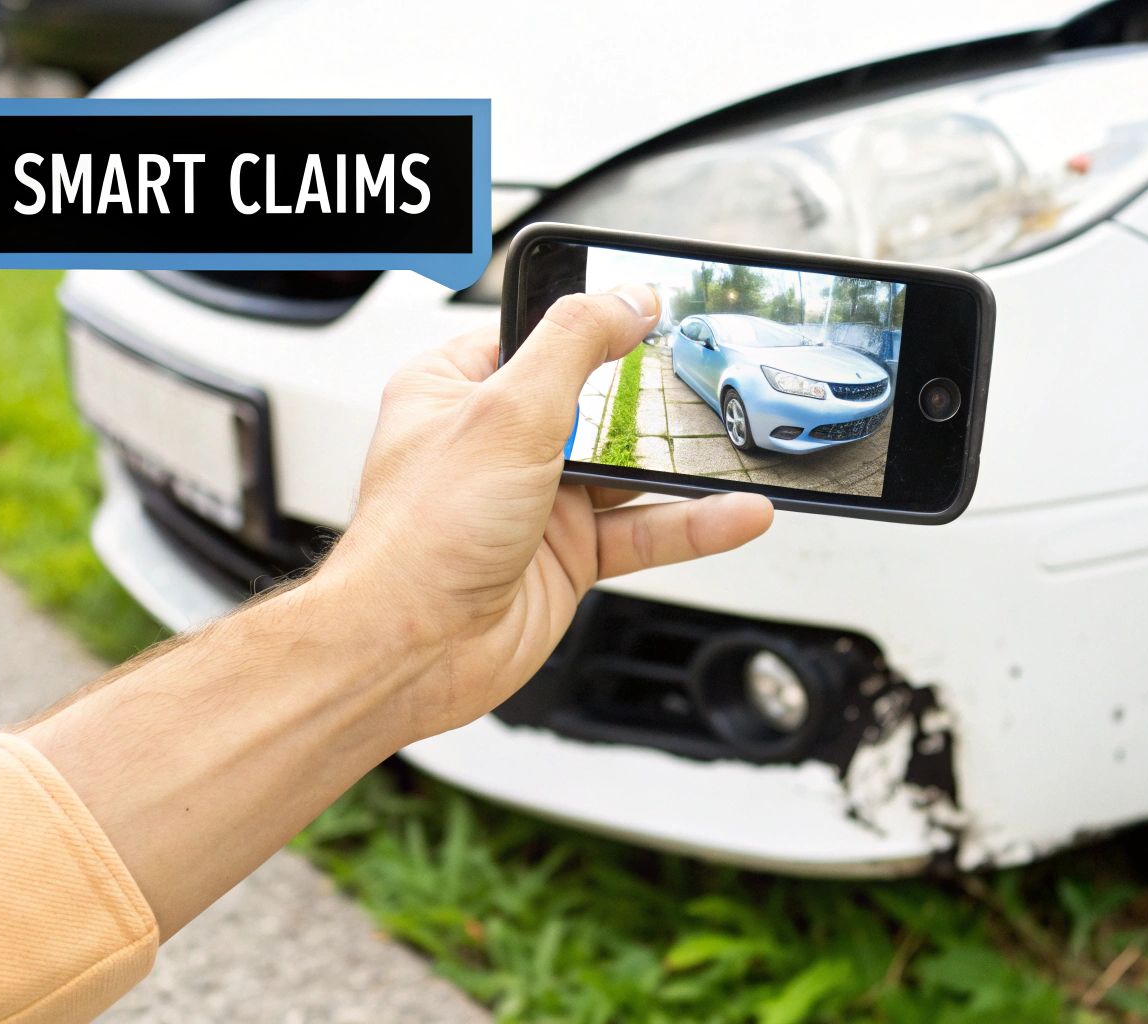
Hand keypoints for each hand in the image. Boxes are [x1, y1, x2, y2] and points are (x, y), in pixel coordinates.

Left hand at [316, 285, 772, 741]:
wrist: (411, 651)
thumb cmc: (422, 538)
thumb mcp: (506, 412)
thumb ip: (574, 345)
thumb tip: (627, 298)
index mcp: (458, 389)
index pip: (539, 335)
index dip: (596, 324)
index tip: (655, 314)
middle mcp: (497, 443)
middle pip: (596, 403)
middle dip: (651, 402)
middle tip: (707, 384)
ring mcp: (536, 502)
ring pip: (629, 473)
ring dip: (684, 470)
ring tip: (736, 451)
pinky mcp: (568, 556)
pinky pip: (643, 532)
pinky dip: (692, 525)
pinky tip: (735, 514)